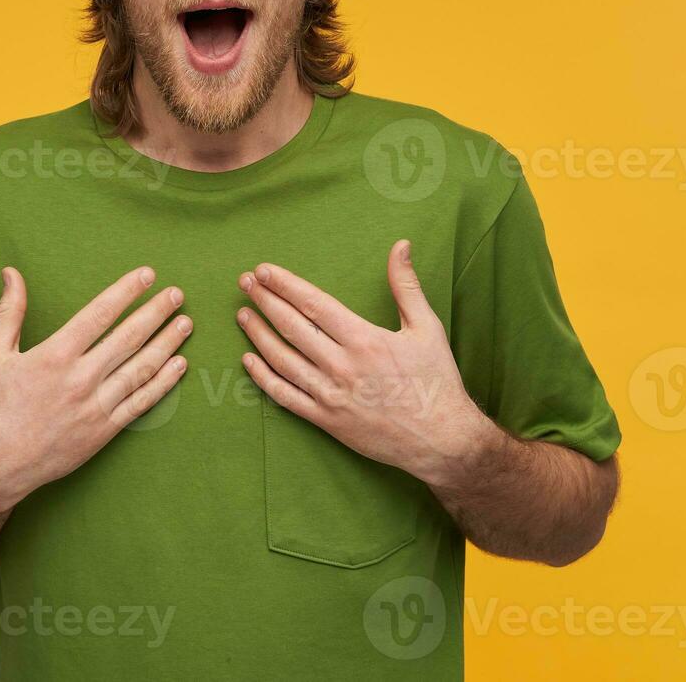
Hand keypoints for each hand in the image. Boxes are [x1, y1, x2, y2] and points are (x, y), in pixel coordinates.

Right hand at [0, 265, 190, 512]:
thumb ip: (9, 311)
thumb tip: (11, 272)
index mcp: (54, 355)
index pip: (99, 314)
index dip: (126, 292)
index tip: (147, 275)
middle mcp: (80, 379)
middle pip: (128, 338)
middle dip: (155, 313)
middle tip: (177, 294)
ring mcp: (95, 407)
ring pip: (141, 369)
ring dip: (167, 343)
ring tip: (185, 323)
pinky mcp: (104, 432)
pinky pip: (141, 403)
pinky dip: (163, 383)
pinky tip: (179, 365)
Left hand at [236, 240, 494, 483]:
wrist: (442, 439)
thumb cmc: (436, 380)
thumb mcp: (427, 327)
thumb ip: (406, 286)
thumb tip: (400, 246)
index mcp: (364, 340)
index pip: (314, 305)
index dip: (285, 285)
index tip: (263, 270)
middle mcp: (342, 366)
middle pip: (292, 327)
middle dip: (265, 301)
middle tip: (245, 283)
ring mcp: (331, 395)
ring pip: (282, 360)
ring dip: (258, 335)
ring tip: (243, 314)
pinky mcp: (326, 421)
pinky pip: (285, 397)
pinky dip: (263, 378)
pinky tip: (249, 361)